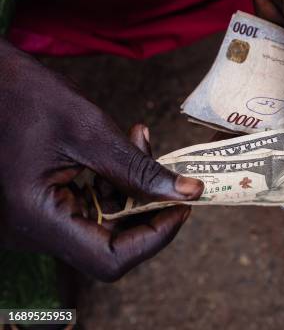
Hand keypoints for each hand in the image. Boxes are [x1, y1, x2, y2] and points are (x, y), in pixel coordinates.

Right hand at [0, 41, 203, 280]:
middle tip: (170, 172)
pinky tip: (120, 147)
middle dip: (147, 206)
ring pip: (102, 223)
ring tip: (138, 140)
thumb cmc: (23, 95)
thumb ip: (138, 168)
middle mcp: (30, 231)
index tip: (183, 206)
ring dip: (131, 187)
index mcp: (36, 217)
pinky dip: (111, 181)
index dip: (154, 237)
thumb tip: (189, 192)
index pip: (109, 259)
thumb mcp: (89, 130)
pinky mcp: (38, 206)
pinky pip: (86, 206)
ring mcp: (32, 221)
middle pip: (109, 244)